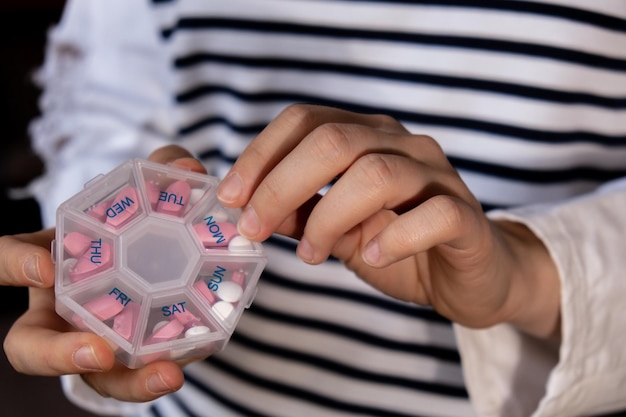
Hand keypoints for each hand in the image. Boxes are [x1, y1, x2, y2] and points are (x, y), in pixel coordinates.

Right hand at [2, 145, 205, 400]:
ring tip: (166, 375)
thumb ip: (165, 171)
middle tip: (100, 353)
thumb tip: (190, 170)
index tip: (44, 267)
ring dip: (127, 382)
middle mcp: (61, 308)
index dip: (13, 265)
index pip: (7, 260)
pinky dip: (167, 369)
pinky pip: (140, 374)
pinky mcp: (133, 359)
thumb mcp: (149, 192)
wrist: (162, 256)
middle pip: (31, 345)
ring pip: (92, 378)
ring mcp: (94, 339)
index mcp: (50, 260)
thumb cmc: (136, 221)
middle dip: (57, 355)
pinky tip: (199, 354)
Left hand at [217, 104, 559, 337]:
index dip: (260, 155)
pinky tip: (372, 257)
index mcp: (366, 136)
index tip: (229, 197)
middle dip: (280, 186)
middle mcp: (401, 144)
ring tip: (311, 255)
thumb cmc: (399, 245)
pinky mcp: (466, 215)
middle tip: (253, 229)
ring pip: (376, 174)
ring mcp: (437, 175)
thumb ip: (298, 215)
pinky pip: (432, 214)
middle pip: (334, 141)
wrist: (472, 274)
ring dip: (328, 217)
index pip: (304, 121)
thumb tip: (245, 210)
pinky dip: (393, 238)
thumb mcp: (336, 230)